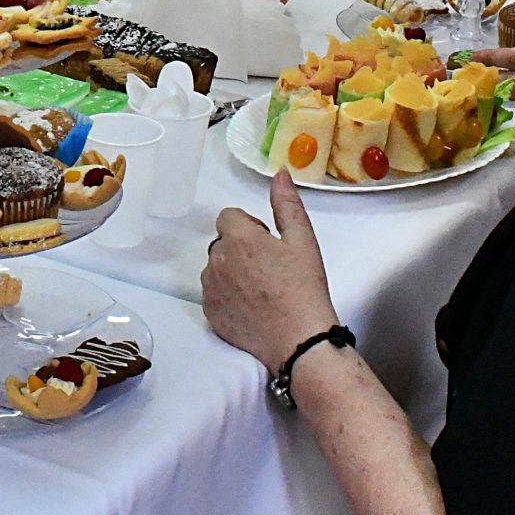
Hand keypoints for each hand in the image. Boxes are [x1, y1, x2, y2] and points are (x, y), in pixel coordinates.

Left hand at [202, 171, 340, 375]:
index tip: (267, 242)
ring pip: (216, 268)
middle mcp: (218, 260)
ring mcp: (210, 288)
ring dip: (232, 271)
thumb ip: (287, 204)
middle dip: (240, 248)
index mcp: (239, 237)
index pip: (228, 216)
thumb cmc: (304, 290)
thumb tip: (280, 175)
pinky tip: (252, 306)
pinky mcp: (209, 312)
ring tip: (262, 289)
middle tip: (269, 268)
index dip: (249, 227)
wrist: (300, 339)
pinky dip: (227, 296)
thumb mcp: (303, 241)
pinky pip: (213, 294)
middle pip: (222, 242)